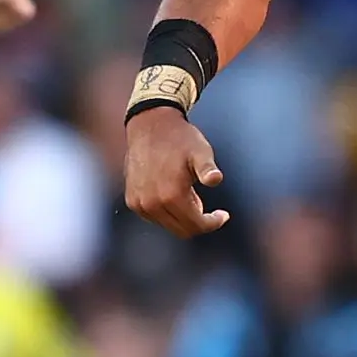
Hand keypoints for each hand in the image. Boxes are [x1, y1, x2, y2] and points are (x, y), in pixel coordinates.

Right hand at [124, 107, 228, 236]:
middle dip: (199, 222)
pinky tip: (174, 194)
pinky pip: (154, 217)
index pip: (196, 226)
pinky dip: (168, 212)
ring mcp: (140, 203)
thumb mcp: (200, 151)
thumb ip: (207, 168)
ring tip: (190, 194)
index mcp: (171, 195)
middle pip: (183, 230)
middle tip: (208, 207)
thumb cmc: (180, 138)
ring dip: (183, 217)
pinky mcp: (132, 200)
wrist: (150, 125)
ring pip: (168, 225)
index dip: (213, 223)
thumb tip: (215, 179)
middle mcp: (152, 204)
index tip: (224, 215)